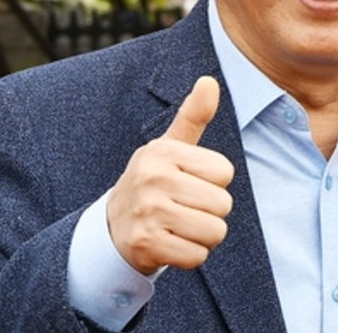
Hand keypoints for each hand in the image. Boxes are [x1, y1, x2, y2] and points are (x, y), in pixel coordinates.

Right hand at [107, 76, 234, 273]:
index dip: (214, 182)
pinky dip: (190, 255)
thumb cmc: (154, 182)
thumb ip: (193, 116)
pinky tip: (170, 243)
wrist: (112, 228)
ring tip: (179, 225)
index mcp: (163, 152)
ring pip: (215, 231)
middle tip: (183, 208)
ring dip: (203, 236)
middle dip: (211, 212)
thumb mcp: (169, 147)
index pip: (225, 172)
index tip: (189, 183)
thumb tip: (209, 81)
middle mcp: (152, 178)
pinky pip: (198, 256)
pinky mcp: (146, 244)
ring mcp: (147, 212)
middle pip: (223, 204)